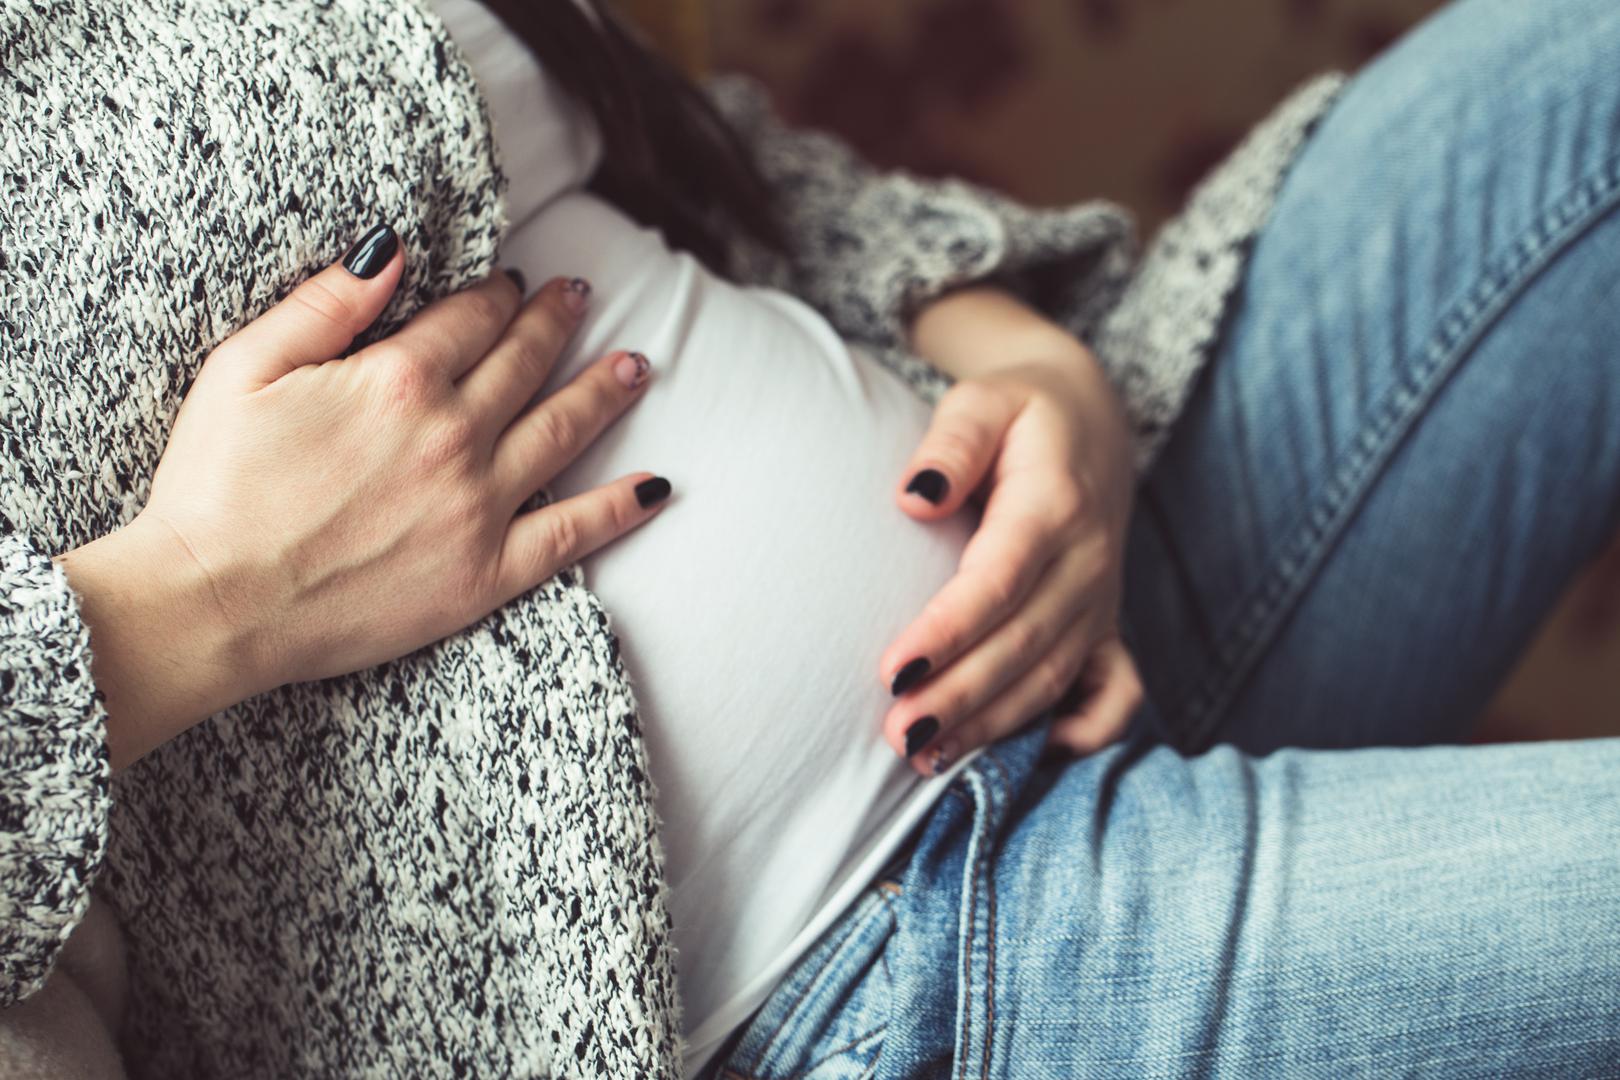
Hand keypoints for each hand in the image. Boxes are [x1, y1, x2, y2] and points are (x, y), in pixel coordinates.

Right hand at [58, 225, 666, 770]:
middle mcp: (453, 434)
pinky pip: (572, 534)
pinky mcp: (487, 573)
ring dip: (604, 392)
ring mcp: (479, 505)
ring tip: (636, 366)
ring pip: (562, 430)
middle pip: (524, 362)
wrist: (215, 604)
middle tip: (579, 298)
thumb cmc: (215, 486)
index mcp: (398, 379)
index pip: (471, 318)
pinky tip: (657, 487)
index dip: (495, 294)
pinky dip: (620, 508)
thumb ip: (326, 304)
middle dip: (555, 323)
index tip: (510, 284)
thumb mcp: (244, 369)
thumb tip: (393, 250)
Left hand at [878, 348, 1143, 774]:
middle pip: (1024, 643)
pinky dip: (1085, 733)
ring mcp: (1102, 601)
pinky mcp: (1108, 626)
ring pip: (1053, 677)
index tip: (891, 672)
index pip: (999, 581)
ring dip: (993, 724)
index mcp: (1054, 504)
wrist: (1091, 420)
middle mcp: (1087, 562)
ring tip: (925, 756)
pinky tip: (1033, 758)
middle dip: (961, 696)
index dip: (948, 631)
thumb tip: (914, 497)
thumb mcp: (983, 401)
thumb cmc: (1018, 413)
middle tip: (897, 733)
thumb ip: (952, 442)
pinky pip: (1114, 693)